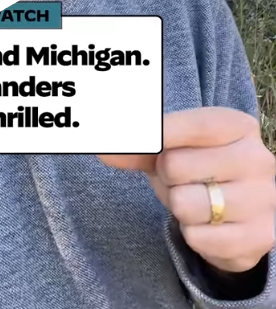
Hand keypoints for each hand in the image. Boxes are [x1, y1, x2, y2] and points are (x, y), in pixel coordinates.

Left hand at [97, 107, 275, 272]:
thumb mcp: (169, 149)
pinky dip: (193, 233)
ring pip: (185, 204)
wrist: (237, 215)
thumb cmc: (199, 169)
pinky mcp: (260, 237)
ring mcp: (263, 200)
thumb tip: (102, 148)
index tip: (145, 140)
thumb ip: (136, 145)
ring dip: (179, 206)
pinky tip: (208, 224)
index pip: (191, 125)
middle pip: (176, 165)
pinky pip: (197, 237)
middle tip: (182, 179)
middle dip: (167, 177)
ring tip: (196, 200)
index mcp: (240, 126)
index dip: (159, 134)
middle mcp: (259, 160)